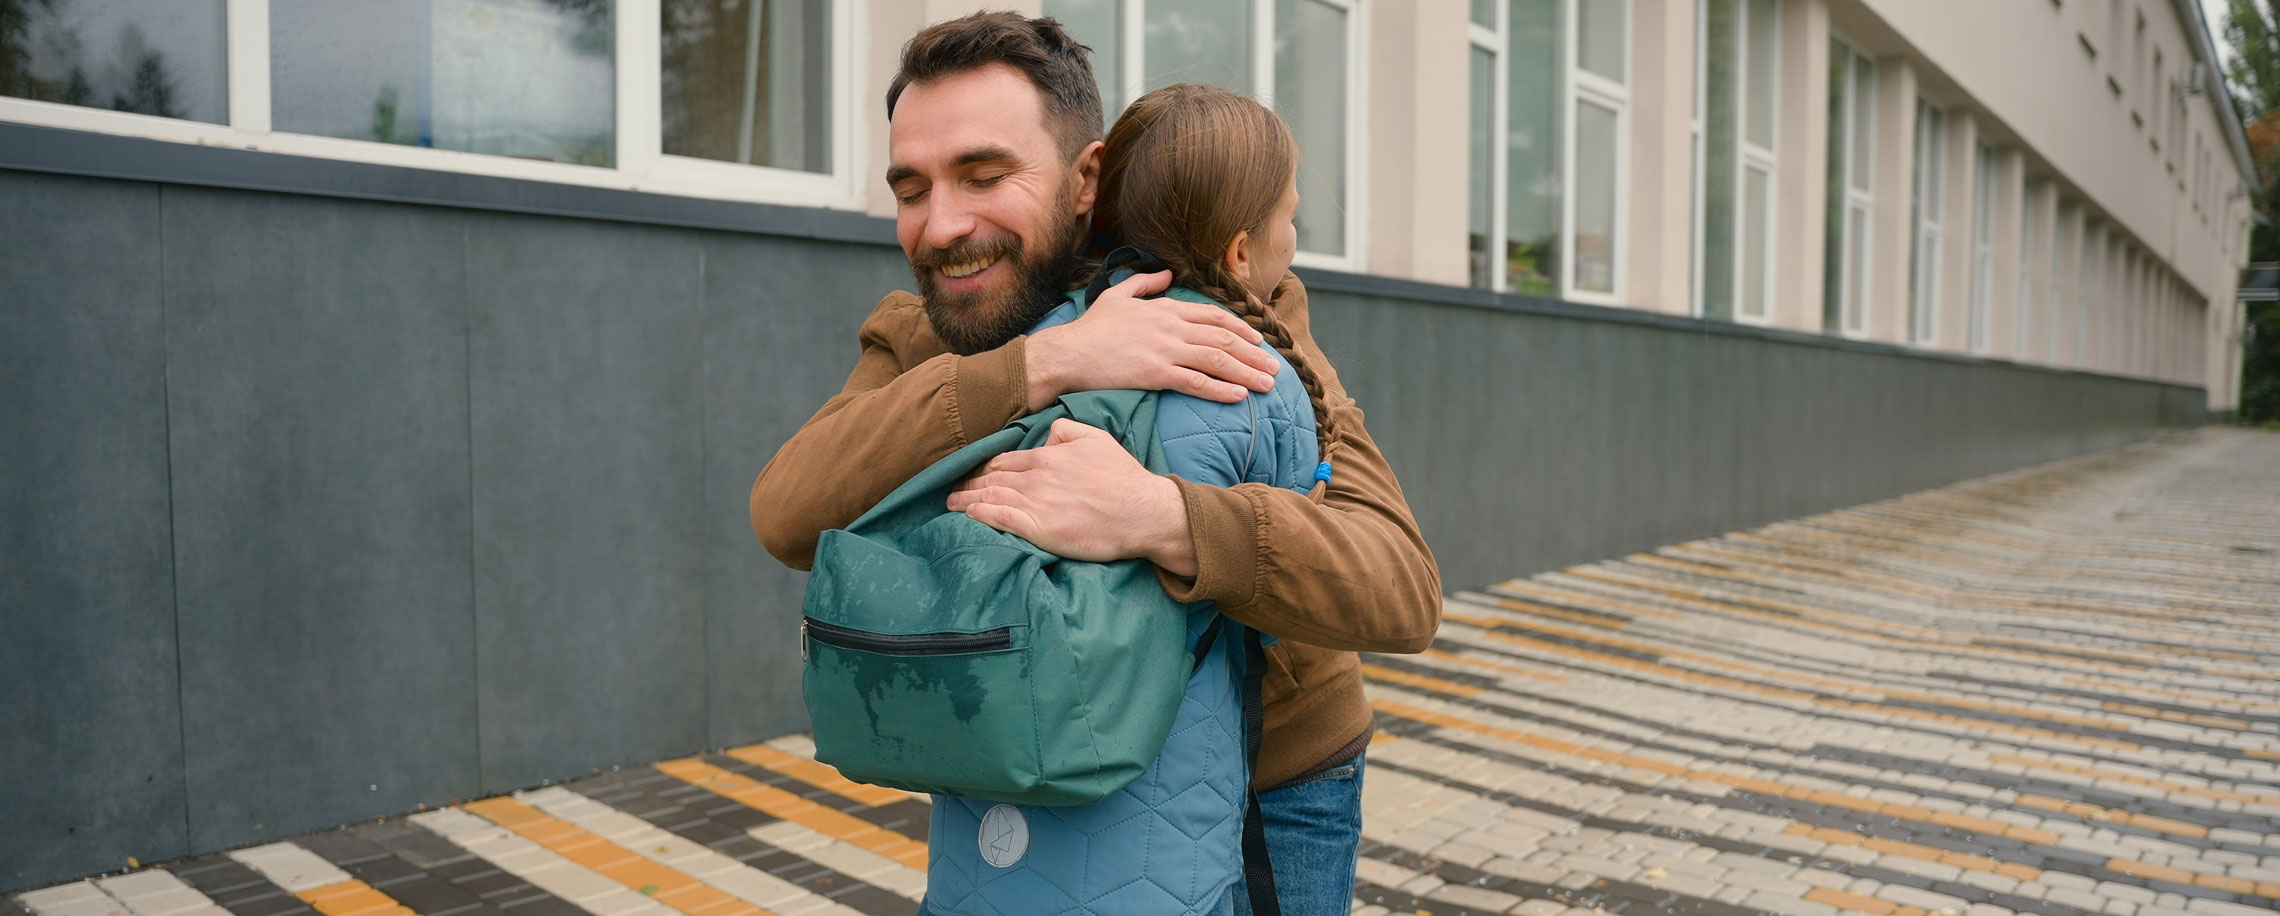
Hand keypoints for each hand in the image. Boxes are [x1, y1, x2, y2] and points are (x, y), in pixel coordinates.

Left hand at [945, 419, 1197, 576]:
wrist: (1142, 511)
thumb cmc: (1123, 478)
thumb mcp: (1098, 439)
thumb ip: (1068, 430)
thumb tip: (1047, 433)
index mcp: (1049, 456)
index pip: (1007, 460)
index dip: (987, 466)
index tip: (974, 472)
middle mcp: (1037, 477)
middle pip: (993, 478)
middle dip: (970, 482)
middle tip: (953, 489)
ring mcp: (1036, 503)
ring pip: (991, 496)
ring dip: (967, 499)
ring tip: (952, 503)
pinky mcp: (1039, 528)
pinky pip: (1000, 518)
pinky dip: (981, 514)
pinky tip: (969, 515)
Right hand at [1024, 270, 1279, 410]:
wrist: (1067, 353)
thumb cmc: (1090, 328)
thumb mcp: (1117, 295)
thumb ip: (1144, 282)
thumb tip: (1166, 273)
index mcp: (1164, 308)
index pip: (1213, 316)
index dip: (1241, 328)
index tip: (1259, 340)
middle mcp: (1170, 326)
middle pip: (1223, 339)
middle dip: (1254, 354)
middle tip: (1274, 368)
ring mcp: (1165, 349)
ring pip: (1217, 360)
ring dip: (1246, 372)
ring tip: (1266, 385)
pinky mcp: (1155, 373)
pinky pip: (1196, 381)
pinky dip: (1221, 389)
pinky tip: (1239, 396)